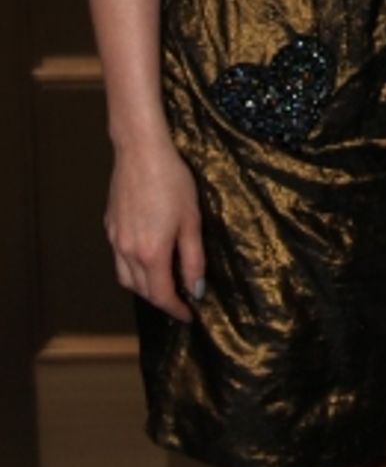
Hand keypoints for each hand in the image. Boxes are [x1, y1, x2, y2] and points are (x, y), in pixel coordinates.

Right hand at [105, 137, 204, 321]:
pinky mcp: (110, 225)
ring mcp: (115, 239)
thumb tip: (195, 289)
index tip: (189, 315)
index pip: (162, 295)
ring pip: (126, 277)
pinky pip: (119, 258)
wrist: (141, 151)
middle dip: (161, 300)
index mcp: (151, 254)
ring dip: (144, 287)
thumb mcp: (191, 220)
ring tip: (163, 282)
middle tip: (180, 299)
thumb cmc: (172, 181)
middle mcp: (128, 252)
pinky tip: (146, 257)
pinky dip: (132, 268)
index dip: (176, 309)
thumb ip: (193, 258)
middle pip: (142, 291)